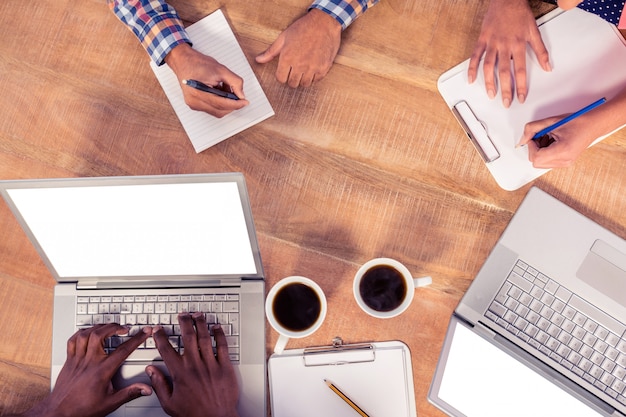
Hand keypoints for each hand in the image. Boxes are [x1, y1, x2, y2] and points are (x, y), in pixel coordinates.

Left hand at [20, 325, 151, 416]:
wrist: (60, 413)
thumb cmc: (82, 409)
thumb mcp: (111, 403)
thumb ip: (130, 393)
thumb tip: (145, 388)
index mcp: (102, 371)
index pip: (123, 350)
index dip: (137, 339)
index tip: (144, 332)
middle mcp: (89, 362)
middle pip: (100, 335)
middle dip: (114, 326)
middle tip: (123, 327)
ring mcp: (77, 360)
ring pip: (86, 335)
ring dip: (98, 327)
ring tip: (108, 327)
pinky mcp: (68, 361)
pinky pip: (72, 341)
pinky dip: (81, 333)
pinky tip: (88, 333)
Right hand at [147, 313, 238, 416]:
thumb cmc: (194, 414)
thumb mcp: (169, 403)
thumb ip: (159, 385)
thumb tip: (151, 371)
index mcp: (180, 373)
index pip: (167, 349)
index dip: (161, 336)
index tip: (158, 329)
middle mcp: (195, 365)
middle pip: (188, 336)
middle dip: (184, 322)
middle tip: (182, 314)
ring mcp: (211, 365)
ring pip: (205, 338)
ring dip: (201, 323)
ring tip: (198, 314)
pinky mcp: (225, 367)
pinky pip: (222, 346)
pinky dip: (219, 335)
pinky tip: (217, 327)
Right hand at [165, 43, 248, 117]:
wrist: (182, 60)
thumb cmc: (197, 63)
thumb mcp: (221, 69)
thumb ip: (235, 82)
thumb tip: (242, 95)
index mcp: (199, 93)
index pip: (222, 104)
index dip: (236, 104)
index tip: (245, 102)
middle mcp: (194, 102)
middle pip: (220, 111)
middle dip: (231, 104)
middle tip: (236, 93)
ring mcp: (193, 105)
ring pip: (217, 112)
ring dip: (225, 104)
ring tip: (224, 88)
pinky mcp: (194, 105)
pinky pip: (211, 109)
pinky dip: (219, 103)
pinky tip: (218, 91)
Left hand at [256, 9, 341, 87]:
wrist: (324, 23)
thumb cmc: (303, 28)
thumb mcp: (283, 38)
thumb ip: (270, 52)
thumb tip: (258, 60)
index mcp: (287, 58)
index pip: (281, 78)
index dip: (281, 76)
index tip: (284, 72)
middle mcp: (299, 65)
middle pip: (292, 83)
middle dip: (291, 78)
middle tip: (294, 71)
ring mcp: (312, 67)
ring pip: (305, 84)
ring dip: (302, 79)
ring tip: (303, 70)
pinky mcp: (323, 68)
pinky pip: (316, 80)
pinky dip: (314, 77)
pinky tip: (312, 68)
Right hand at [468, 0, 550, 107]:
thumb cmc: (520, 14)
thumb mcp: (534, 31)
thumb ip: (541, 51)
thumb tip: (547, 67)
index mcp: (518, 44)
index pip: (520, 70)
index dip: (521, 86)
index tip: (521, 97)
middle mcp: (504, 45)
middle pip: (504, 72)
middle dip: (505, 89)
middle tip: (505, 102)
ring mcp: (492, 43)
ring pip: (489, 66)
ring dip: (489, 82)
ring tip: (491, 94)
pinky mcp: (482, 39)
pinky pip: (475, 56)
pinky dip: (472, 68)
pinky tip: (471, 79)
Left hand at [517, 114, 595, 167]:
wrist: (594, 124)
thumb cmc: (578, 121)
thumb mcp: (551, 122)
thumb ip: (532, 129)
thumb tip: (523, 139)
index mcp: (563, 151)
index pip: (536, 157)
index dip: (531, 146)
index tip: (533, 137)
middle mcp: (565, 160)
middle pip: (536, 162)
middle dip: (534, 149)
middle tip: (540, 136)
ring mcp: (566, 163)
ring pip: (541, 163)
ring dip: (540, 150)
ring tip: (549, 138)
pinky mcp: (566, 162)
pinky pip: (548, 161)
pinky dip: (546, 152)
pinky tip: (552, 142)